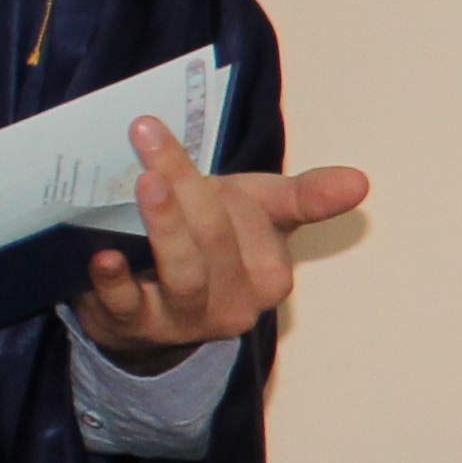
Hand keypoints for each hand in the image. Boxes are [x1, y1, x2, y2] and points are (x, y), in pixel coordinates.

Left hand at [75, 117, 366, 370]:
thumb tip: (360, 181)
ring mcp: (187, 320)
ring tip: (144, 185)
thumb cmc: (211, 242)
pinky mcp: (137, 329)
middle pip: (213, 238)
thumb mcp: (258, 215)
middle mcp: (237, 302)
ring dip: (164, 228)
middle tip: (146, 136)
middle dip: (184, 185)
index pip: (255, 217)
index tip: (186, 133)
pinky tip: (101, 255)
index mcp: (270, 273)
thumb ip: (304, 197)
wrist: (154, 302)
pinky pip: (128, 308)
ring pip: (184, 274)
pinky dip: (115, 282)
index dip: (219, 176)